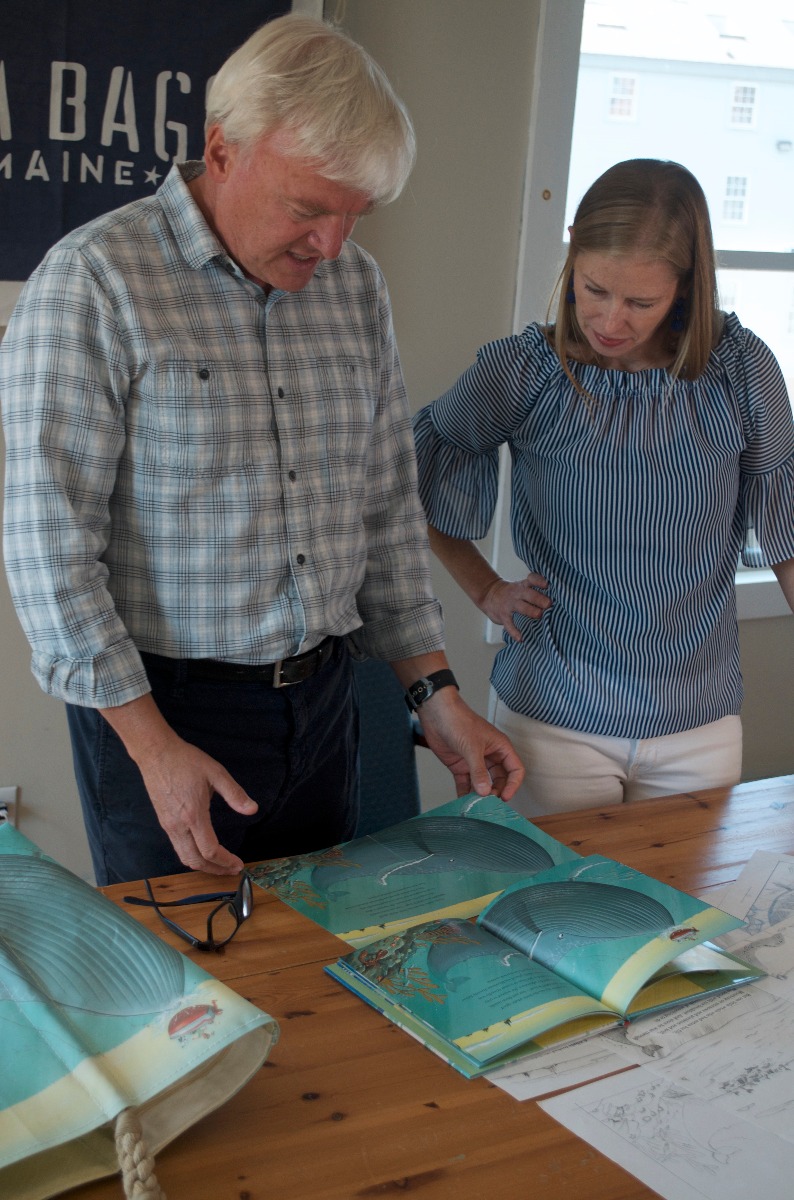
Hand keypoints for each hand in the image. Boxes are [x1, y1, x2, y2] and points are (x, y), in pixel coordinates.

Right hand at [100, 694, 256, 874]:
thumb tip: (253, 810)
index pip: (210, 850)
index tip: (238, 864)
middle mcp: (178, 825)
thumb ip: (235, 794)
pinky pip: (178, 847)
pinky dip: (192, 856)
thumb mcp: (216, 773)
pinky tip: (203, 851)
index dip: (226, 861)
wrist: (156, 754)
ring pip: (184, 857)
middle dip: (215, 870)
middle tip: (231, 870)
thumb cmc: (186, 761)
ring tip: (220, 865)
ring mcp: (168, 825)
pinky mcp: (164, 822)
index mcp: (193, 815)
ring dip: (203, 866)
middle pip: (195, 861)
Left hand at [414, 688, 524, 801]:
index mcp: (500, 747)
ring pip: (483, 783)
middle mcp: (490, 756)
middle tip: (488, 803)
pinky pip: (466, 784)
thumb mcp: (472, 747)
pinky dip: (465, 793)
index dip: (513, 785)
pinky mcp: (460, 766)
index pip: (515, 770)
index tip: (505, 797)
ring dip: (480, 795)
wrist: (436, 714)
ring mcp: (475, 762)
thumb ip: (479, 771)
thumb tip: (485, 792)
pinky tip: (462, 802)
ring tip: (476, 806)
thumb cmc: (459, 721)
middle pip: (500, 779)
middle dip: (496, 792)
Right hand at [479, 573, 549, 640]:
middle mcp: (517, 593)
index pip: (531, 579)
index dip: (539, 581)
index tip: (546, 584)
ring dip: (531, 611)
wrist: (489, 594)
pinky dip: (514, 632)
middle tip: (549, 604)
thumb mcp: (521, 587)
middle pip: (529, 594)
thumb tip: (555, 602)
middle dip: (539, 599)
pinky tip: (521, 638)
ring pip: (521, 607)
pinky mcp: (503, 616)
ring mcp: (509, 604)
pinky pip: (509, 624)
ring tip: (539, 615)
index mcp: (523, 586)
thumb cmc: (511, 593)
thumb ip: (534, 591)